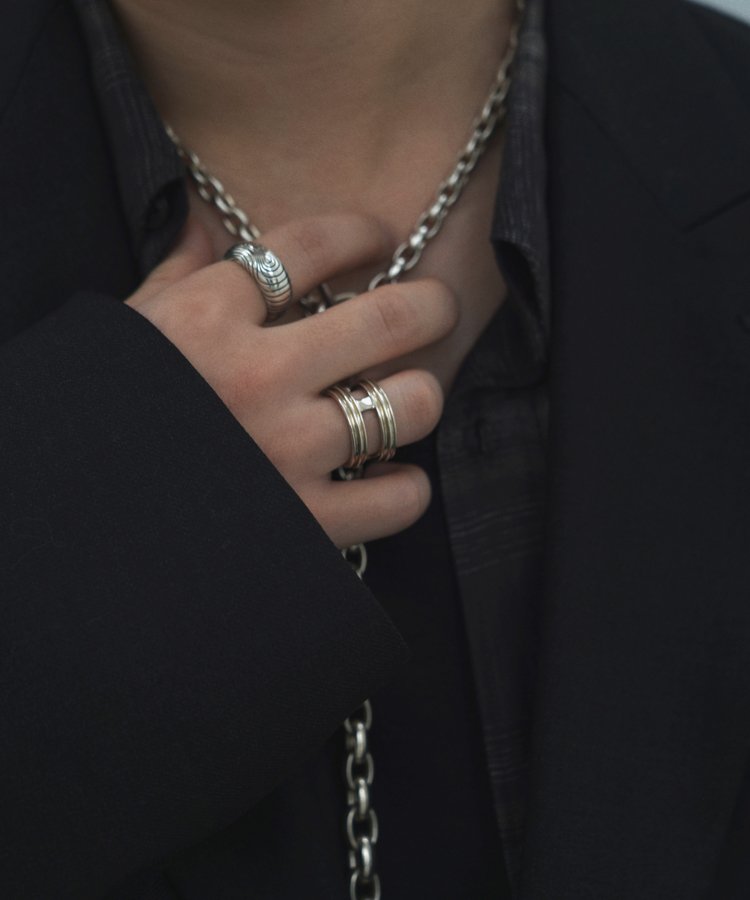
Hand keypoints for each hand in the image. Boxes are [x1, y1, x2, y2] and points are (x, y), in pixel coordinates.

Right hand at [126, 213, 458, 546]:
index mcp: (203, 321)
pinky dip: (406, 487)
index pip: (307, 246)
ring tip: (405, 398)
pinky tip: (389, 477)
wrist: (77, 521)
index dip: (360, 233)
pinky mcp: (305, 524)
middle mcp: (253, 379)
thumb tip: (203, 225)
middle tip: (436, 308)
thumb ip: (174, 278)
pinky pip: (399, 498)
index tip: (380, 238)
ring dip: (419, 396)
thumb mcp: (127, 335)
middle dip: (432, 306)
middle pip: (388, 320)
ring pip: (410, 404)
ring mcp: (284, 453)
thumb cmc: (104, 417)